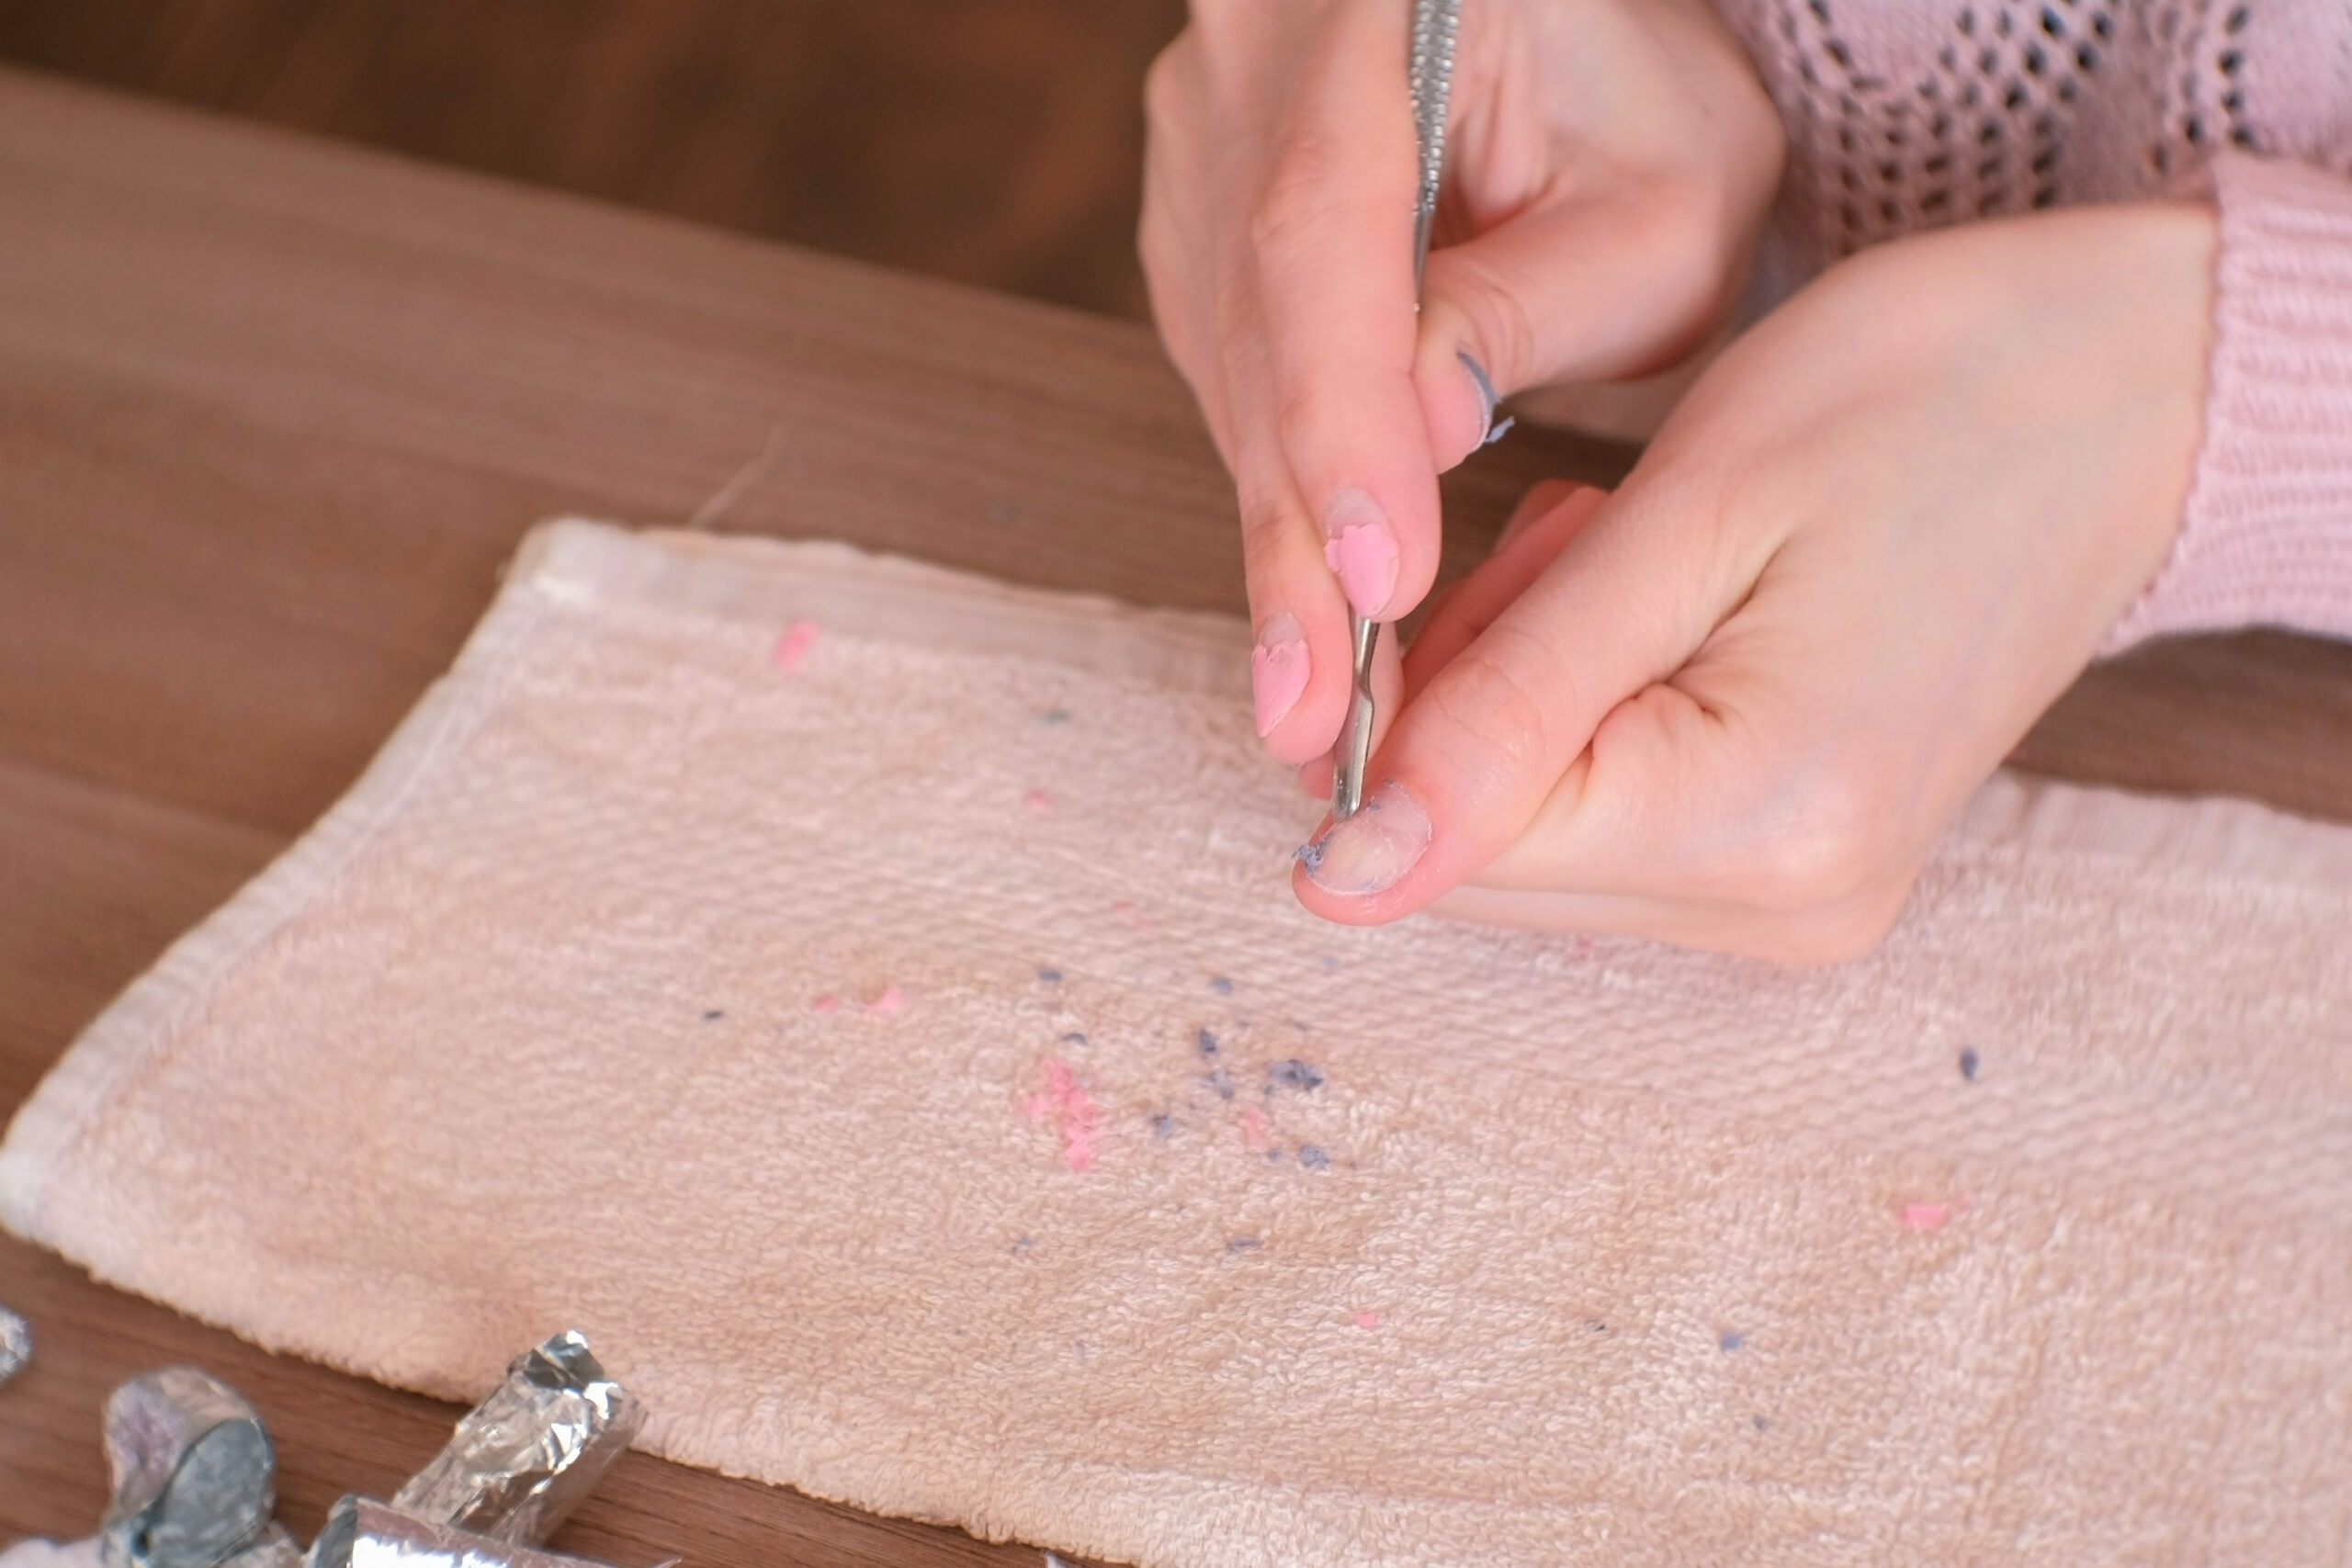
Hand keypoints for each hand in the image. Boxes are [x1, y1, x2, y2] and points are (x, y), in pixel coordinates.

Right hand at [1139, 0, 1782, 768]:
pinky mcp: (1200, 254)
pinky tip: (1322, 618)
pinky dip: (1289, 507)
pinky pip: (1237, 394)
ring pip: (1234, 386)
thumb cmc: (1628, 102)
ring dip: (1284, 553)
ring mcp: (1199, 177)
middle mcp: (1246, 93)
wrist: (1536, 33)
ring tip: (1325, 713)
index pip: (1323, 235)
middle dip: (1294, 547)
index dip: (1341, 421)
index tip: (1378, 581)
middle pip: (1255, 337)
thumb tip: (1426, 431)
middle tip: (1319, 723)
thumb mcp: (1665, 186)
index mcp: (1360, 22)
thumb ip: (1553, 298)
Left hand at [1292, 202, 2219, 961]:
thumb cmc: (1919, 400)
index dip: (1389, 712)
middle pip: (1488, 859)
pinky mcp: (1803, 869)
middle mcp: (1785, 905)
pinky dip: (1581, 714)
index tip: (1432, 572)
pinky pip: (1610, 822)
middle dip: (1464, 700)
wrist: (2122, 394)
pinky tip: (1649, 611)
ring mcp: (1802, 901)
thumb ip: (1505, 708)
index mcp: (1762, 823)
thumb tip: (1342, 872)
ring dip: (1523, 696)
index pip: (1453, 844)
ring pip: (1536, 839)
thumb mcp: (1684, 519)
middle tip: (1564, 541)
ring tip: (1624, 558)